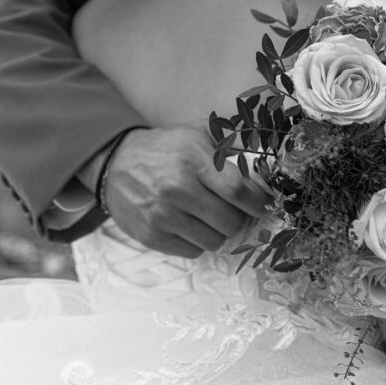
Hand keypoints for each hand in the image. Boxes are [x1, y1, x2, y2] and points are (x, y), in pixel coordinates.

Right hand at [104, 123, 268, 256]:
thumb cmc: (166, 148)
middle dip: (239, 219)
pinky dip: (198, 241)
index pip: (237, 190)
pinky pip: (192, 251)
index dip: (258, 203)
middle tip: (234, 210)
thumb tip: (268, 157)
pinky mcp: (151, 236)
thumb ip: (232, 143)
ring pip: (214, 241)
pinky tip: (190, 224)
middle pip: (230, 222)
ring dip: (218, 231)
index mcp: (193, 160)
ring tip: (209, 215)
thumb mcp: (198, 133)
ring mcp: (162, 215)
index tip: (264, 205)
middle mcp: (177, 189)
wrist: (116, 163)